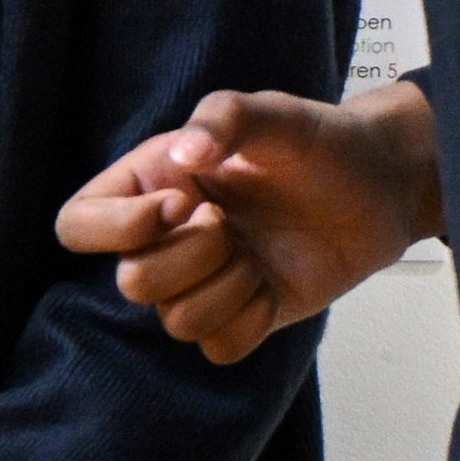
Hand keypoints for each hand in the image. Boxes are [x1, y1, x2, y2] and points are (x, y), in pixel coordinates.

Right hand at [57, 80, 440, 361]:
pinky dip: (247, 322)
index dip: (118, 228)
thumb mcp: (270, 112)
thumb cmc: (317, 142)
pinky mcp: (244, 316)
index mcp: (149, 187)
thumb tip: (184, 156)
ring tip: (256, 255)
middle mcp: (165, 240)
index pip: (77, 226)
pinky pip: (220, 348)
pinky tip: (269, 287)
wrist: (382, 184)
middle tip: (231, 224)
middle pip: (133, 283)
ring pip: (176, 321)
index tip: (182, 204)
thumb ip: (222, 119)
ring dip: (225, 289)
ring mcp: (204, 282)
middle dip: (190, 258)